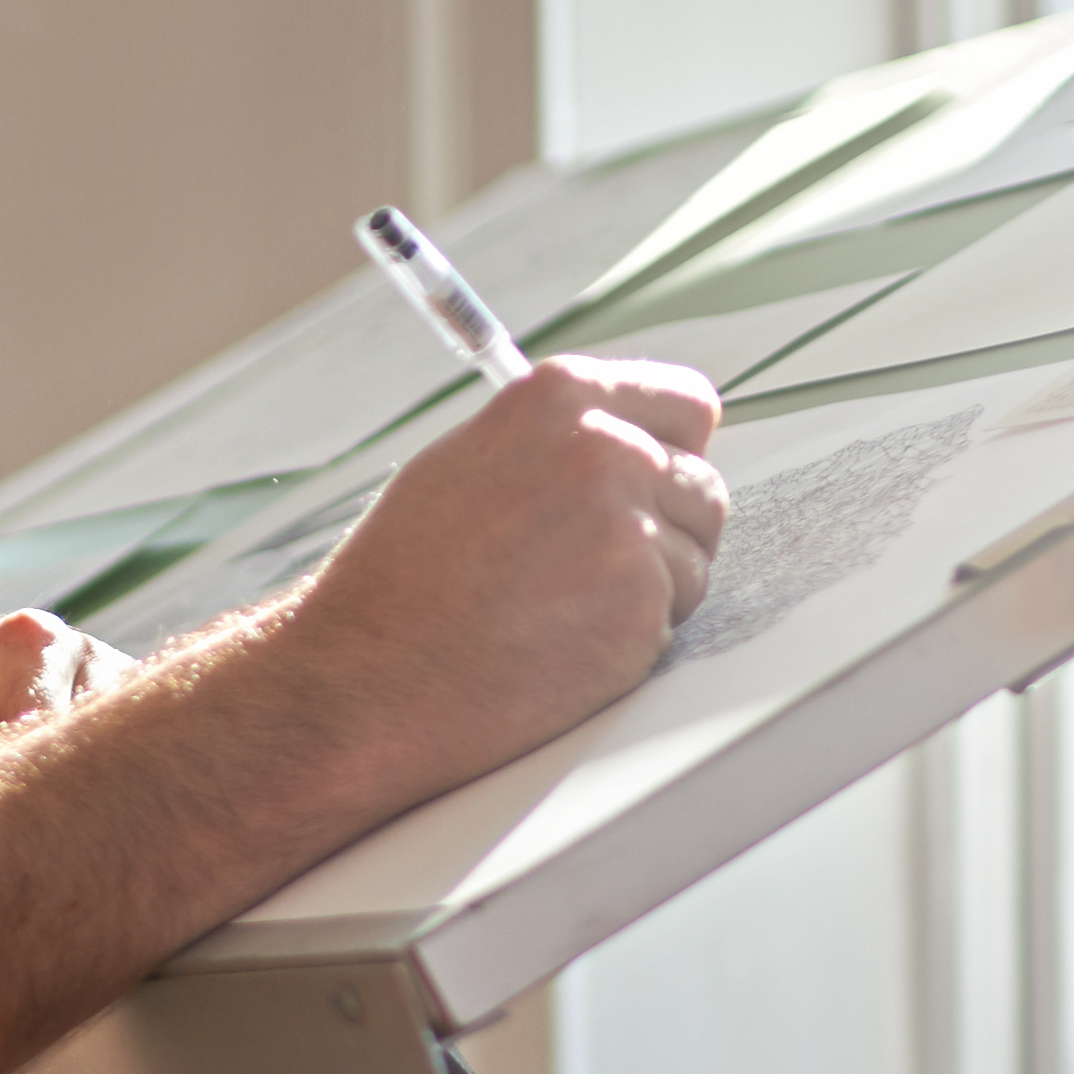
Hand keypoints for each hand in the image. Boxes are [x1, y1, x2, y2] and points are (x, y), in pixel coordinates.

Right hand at [267, 349, 727, 803]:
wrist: (371, 674)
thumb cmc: (402, 582)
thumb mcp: (468, 464)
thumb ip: (558, 441)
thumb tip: (627, 442)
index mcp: (559, 399)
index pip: (685, 402)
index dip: (669, 449)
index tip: (653, 477)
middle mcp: (606, 449)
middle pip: (702, 483)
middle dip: (663, 527)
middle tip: (585, 568)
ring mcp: (629, 529)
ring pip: (694, 557)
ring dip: (649, 588)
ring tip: (558, 609)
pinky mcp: (643, 607)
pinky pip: (675, 620)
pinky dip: (631, 640)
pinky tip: (561, 645)